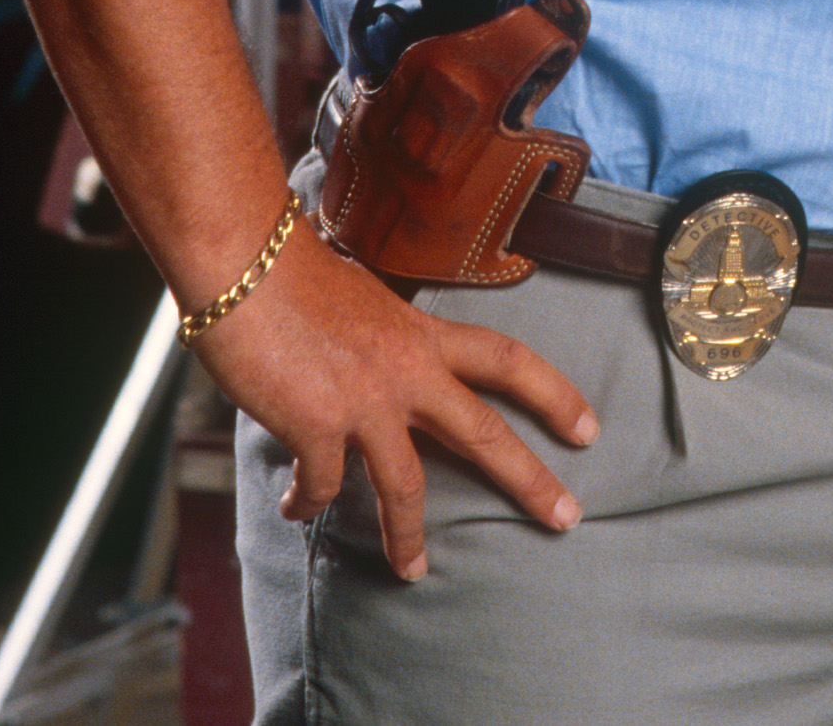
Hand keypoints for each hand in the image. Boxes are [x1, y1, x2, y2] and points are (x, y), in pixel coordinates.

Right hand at [191, 226, 598, 580]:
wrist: (244, 261)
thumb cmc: (291, 271)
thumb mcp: (363, 298)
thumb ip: (384, 336)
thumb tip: (381, 361)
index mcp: (422, 333)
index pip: (508, 361)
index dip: (554, 394)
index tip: (589, 428)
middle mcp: (407, 369)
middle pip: (486, 433)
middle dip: (531, 480)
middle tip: (567, 517)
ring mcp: (365, 400)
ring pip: (406, 486)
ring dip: (409, 537)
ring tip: (415, 571)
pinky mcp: (317, 423)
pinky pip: (324, 486)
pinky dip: (308, 504)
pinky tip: (297, 508)